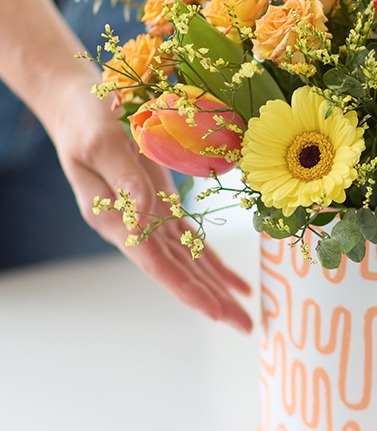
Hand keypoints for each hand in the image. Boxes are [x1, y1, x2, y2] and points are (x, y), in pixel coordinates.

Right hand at [49, 79, 252, 333]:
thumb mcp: (102, 141)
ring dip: (215, 287)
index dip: (187, 288)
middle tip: (243, 325)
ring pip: (187, 262)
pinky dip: (213, 262)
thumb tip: (146, 209)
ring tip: (243, 311)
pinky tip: (232, 281)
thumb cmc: (86, 119)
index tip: (215, 310)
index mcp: (114, 218)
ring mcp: (147, 218)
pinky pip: (190, 242)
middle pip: (176, 272)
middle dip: (210, 299)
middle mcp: (132, 227)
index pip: (156, 264)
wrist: (78, 105)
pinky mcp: (160, 206)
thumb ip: (125, 177)